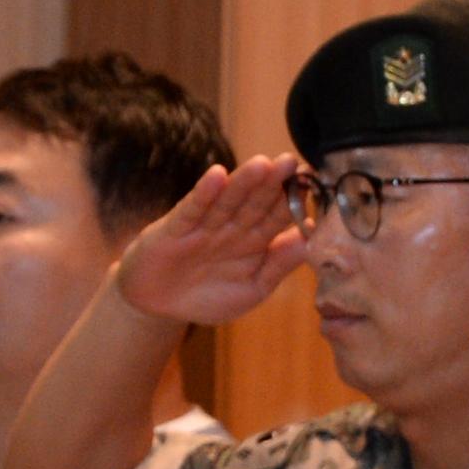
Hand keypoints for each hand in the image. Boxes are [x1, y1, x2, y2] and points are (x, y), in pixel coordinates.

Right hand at [113, 157, 306, 325]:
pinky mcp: (175, 229)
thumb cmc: (206, 298)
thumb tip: (310, 240)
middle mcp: (231, 228)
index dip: (293, 200)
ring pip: (227, 201)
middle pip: (255, 202)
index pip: (277, 216)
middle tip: (291, 162)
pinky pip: (191, 210)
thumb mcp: (251, 290)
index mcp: (254, 241)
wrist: (157, 306)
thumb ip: (278, 266)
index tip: (311, 181)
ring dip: (243, 182)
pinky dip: (203, 194)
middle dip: (272, 183)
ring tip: (262, 164)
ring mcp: (203, 226)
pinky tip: (216, 176)